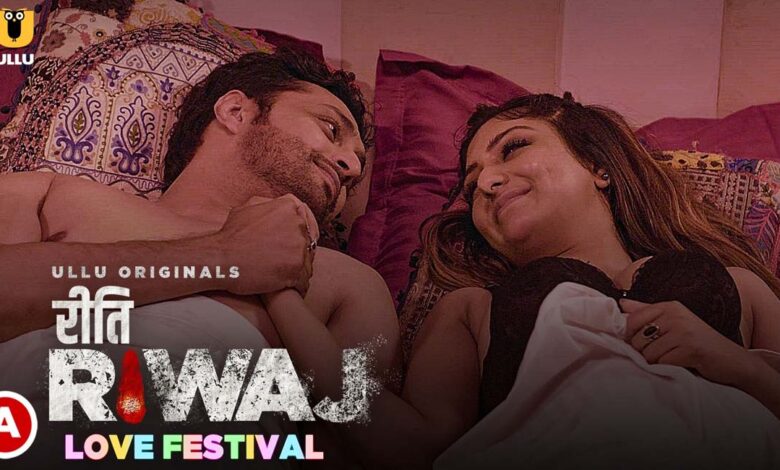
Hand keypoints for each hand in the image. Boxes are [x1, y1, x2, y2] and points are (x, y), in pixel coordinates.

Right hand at [210, 194, 318, 295]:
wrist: (220, 259)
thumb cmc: (230, 235)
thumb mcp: (248, 208)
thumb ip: (270, 204)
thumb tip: (285, 205)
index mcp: (288, 208)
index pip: (307, 220)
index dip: (302, 233)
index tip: (296, 243)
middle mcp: (297, 225)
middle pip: (308, 241)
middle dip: (299, 251)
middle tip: (287, 261)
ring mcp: (298, 248)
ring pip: (308, 262)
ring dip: (299, 269)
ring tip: (286, 276)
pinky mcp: (295, 269)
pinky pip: (304, 280)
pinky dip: (298, 285)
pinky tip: (288, 287)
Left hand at [621, 299, 757, 385]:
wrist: (734, 361)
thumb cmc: (699, 343)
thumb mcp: (674, 322)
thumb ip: (647, 312)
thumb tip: (622, 302)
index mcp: (670, 306)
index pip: (632, 319)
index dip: (630, 336)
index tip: (641, 344)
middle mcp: (676, 315)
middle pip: (638, 338)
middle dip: (645, 352)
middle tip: (662, 355)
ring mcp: (684, 331)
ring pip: (649, 352)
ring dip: (657, 362)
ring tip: (673, 359)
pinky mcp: (691, 349)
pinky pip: (663, 362)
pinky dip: (668, 368)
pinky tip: (681, 364)